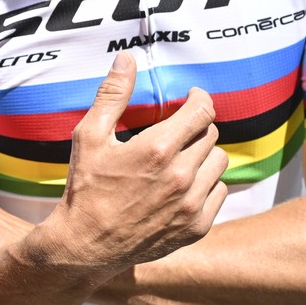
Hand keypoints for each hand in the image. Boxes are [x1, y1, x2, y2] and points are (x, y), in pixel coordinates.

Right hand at [53, 52, 228, 271]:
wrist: (86, 245)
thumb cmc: (85, 187)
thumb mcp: (90, 135)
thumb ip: (112, 94)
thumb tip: (127, 59)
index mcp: (157, 149)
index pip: (202, 111)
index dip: (199, 98)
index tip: (191, 97)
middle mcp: (180, 176)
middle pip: (210, 134)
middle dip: (194, 127)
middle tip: (174, 132)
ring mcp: (191, 204)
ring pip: (219, 162)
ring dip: (203, 155)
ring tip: (178, 159)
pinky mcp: (196, 227)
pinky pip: (220, 192)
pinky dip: (207, 184)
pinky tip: (182, 186)